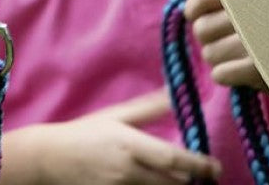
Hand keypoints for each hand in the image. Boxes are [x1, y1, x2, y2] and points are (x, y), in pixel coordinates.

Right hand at [33, 89, 221, 183]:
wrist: (52, 159)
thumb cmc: (87, 132)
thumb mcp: (116, 115)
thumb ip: (148, 108)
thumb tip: (175, 93)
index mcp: (130, 144)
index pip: (172, 158)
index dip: (197, 164)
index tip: (215, 167)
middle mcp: (128, 171)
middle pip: (172, 183)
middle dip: (192, 180)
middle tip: (208, 174)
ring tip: (186, 178)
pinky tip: (162, 183)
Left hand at [184, 0, 265, 89]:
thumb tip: (190, 10)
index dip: (194, 7)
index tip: (193, 14)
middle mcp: (252, 11)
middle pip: (201, 29)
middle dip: (210, 37)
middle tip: (228, 37)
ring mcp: (257, 41)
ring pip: (210, 54)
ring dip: (221, 57)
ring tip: (243, 54)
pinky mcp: (261, 71)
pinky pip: (220, 74)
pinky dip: (227, 74)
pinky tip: (242, 71)